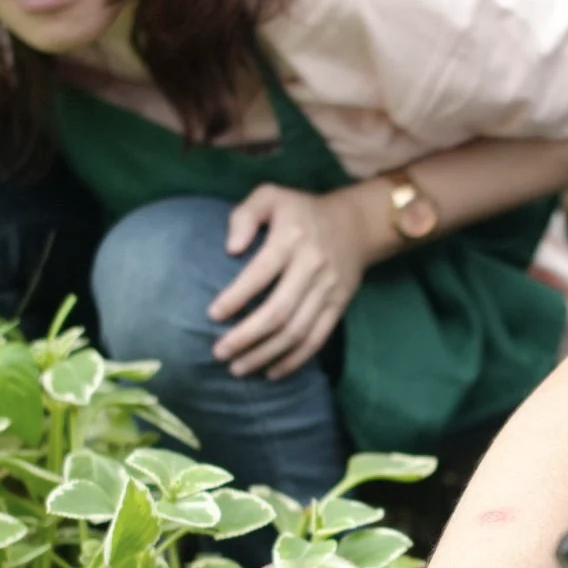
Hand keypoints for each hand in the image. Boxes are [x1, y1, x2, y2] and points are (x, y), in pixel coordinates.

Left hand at [208, 182, 383, 379]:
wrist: (355, 224)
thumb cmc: (299, 211)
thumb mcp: (270, 196)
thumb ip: (245, 215)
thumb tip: (231, 248)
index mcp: (292, 238)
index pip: (261, 273)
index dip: (235, 297)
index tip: (212, 315)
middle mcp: (313, 266)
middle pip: (279, 311)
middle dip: (246, 337)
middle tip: (219, 352)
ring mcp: (329, 289)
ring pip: (297, 331)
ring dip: (266, 354)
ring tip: (238, 369)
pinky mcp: (339, 306)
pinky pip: (317, 339)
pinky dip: (294, 360)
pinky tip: (271, 372)